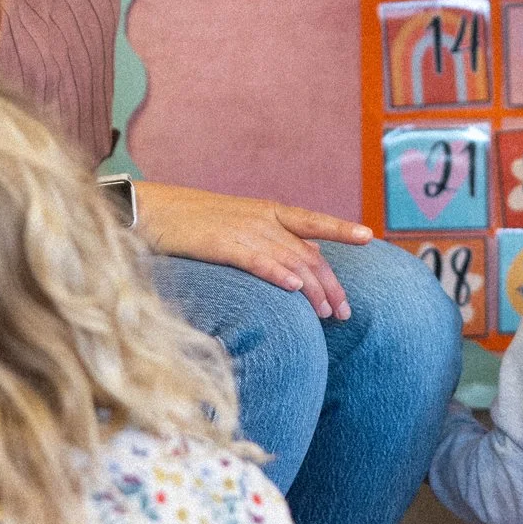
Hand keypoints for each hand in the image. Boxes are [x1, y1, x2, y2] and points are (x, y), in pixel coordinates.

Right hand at [136, 182, 364, 319]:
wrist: (153, 210)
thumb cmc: (196, 222)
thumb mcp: (241, 225)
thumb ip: (274, 240)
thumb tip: (307, 261)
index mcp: (269, 211)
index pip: (314, 222)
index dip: (341, 229)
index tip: (369, 237)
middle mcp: (263, 219)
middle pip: (307, 253)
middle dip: (330, 284)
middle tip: (344, 313)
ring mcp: (244, 230)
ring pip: (289, 260)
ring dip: (312, 289)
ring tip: (327, 313)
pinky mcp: (222, 243)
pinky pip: (256, 259)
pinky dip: (277, 273)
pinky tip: (292, 289)